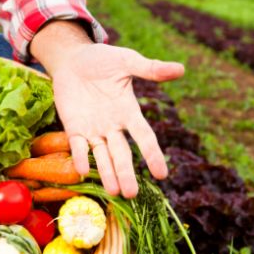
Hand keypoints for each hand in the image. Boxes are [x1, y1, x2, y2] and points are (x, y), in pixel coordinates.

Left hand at [48, 42, 183, 197]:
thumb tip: (181, 69)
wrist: (72, 59)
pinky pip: (78, 145)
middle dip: (126, 173)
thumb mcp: (126, 61)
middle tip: (132, 194)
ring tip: (114, 192)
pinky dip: (79, 157)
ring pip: (102, 156)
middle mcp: (113, 125)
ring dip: (106, 173)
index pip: (144, 136)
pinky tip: (80, 170)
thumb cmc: (102, 60)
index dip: (152, 154)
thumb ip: (150, 68)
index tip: (162, 175)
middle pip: (122, 154)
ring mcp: (93, 129)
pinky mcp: (74, 127)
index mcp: (129, 111)